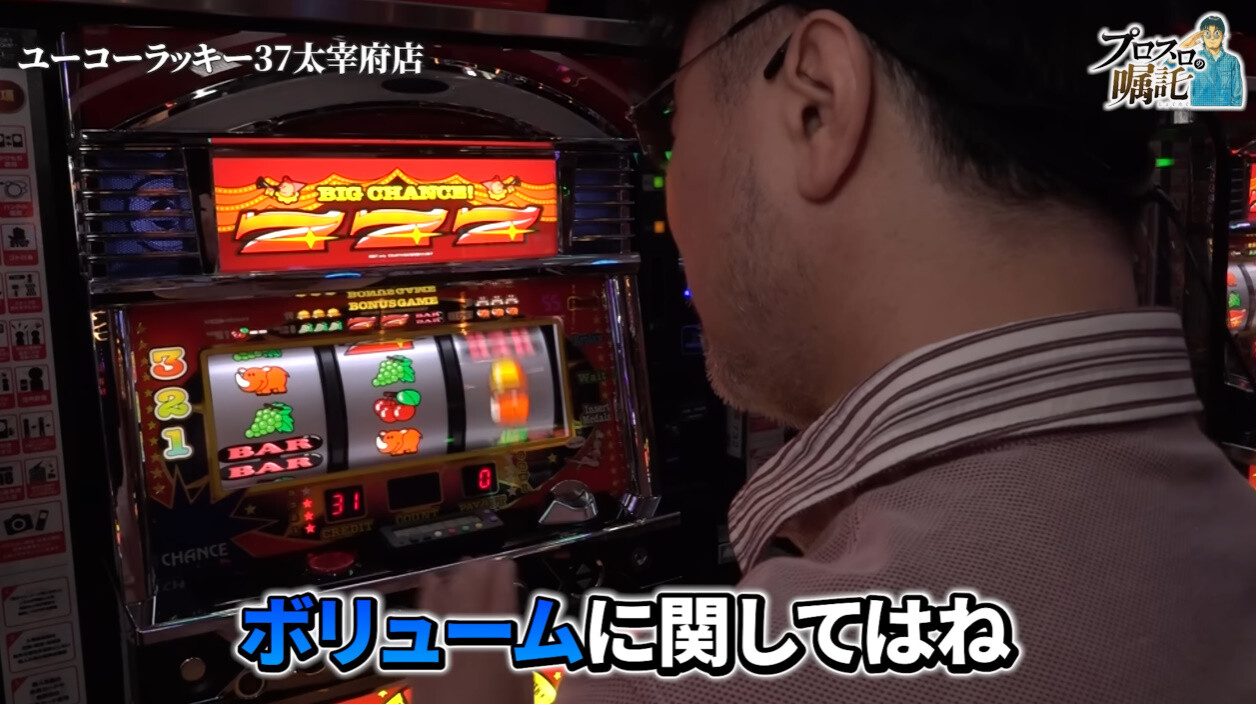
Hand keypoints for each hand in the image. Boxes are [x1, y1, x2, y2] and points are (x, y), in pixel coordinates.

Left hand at [412, 559, 531, 703]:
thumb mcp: (521, 686)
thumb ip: (517, 653)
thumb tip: (515, 629)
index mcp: (497, 641)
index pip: (501, 593)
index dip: (504, 574)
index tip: (506, 564)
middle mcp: (466, 635)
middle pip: (472, 589)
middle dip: (480, 571)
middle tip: (487, 562)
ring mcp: (441, 643)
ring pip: (447, 596)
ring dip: (457, 577)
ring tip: (464, 566)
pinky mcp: (422, 655)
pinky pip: (425, 614)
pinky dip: (429, 594)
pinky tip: (431, 582)